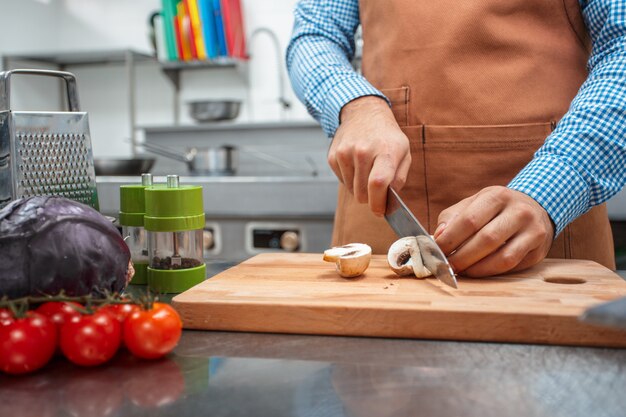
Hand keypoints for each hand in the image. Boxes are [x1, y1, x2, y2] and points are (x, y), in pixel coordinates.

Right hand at [329, 96, 411, 215]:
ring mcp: (345, 153)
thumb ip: (399, 178)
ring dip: (360, 188)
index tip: (381, 211)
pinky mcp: (333, 156)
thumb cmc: (387, 137)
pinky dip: (350, 179)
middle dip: (371, 198)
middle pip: (363, 193)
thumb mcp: (404, 152)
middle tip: (377, 190)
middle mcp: (363, 151)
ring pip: (351, 190)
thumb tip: (389, 202)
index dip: (378, 203)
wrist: (363, 113)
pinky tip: (356, 165)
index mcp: (385, 151)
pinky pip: (342, 181)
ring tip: (367, 171)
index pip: (378, 184)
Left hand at [434, 186, 553, 276]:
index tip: (436, 251)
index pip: (469, 220)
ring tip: (460, 271)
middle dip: (461, 257)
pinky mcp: (538, 251)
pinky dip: (490, 272)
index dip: (450, 239)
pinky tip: (476, 271)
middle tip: (446, 266)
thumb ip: (452, 218)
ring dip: (476, 268)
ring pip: (502, 257)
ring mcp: (533, 231)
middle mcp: (519, 211)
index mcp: (498, 196)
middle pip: (486, 240)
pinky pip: (511, 266)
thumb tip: (438, 237)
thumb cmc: (494, 209)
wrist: (533, 209)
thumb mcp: (473, 204)